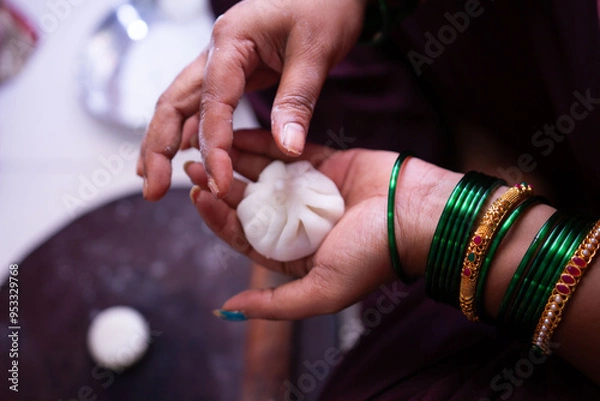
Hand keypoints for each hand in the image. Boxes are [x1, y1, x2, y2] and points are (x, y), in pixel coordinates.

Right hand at [137, 0, 367, 200]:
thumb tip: (288, 149)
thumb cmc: (324, 7)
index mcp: (231, 41)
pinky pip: (203, 105)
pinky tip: (183, 152)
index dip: (214, 147)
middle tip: (149, 189)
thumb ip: (297, 101)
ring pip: (181, 104)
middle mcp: (216, 52)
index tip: (220, 184)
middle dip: (157, 147)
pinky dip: (190, 130)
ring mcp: (220, 62)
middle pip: (173, 102)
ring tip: (151, 178)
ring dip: (164, 141)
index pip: (213, 103)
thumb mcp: (315, 52)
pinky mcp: (232, 73)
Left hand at [185, 130, 450, 319]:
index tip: (198, 196)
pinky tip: (242, 133)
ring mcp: (308, 191)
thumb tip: (227, 309)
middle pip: (248, 202)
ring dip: (236, 161)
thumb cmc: (371, 256)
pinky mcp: (322, 163)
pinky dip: (265, 143)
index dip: (218, 218)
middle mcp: (297, 222)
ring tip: (210, 144)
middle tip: (194, 166)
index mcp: (292, 254)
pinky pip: (287, 151)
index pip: (243, 235)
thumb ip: (275, 305)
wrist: (416, 214)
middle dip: (219, 185)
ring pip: (263, 174)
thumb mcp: (320, 292)